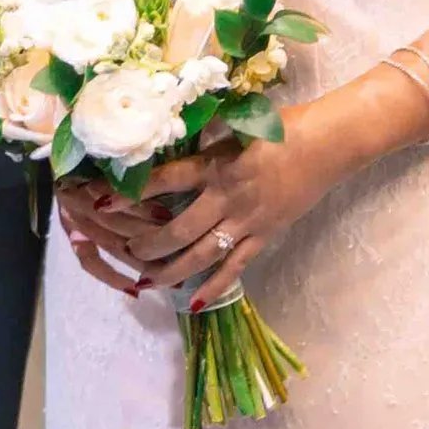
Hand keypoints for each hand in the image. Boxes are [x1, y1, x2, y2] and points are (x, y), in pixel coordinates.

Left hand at [63, 110, 349, 307]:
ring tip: (146, 282)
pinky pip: (235, 268)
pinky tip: (193, 303)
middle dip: (147, 244)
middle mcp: (227, 197)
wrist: (327, 144)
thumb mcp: (237, 125)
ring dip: (171, 271)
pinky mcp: (264, 236)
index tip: (101, 200)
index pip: (166, 180)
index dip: (132, 192)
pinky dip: (213, 287)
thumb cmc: (282, 127)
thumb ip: (204, 136)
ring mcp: (246, 221)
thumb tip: (167, 130)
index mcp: (216, 165)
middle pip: (178, 229)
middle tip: (125, 251)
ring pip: (202, 255)